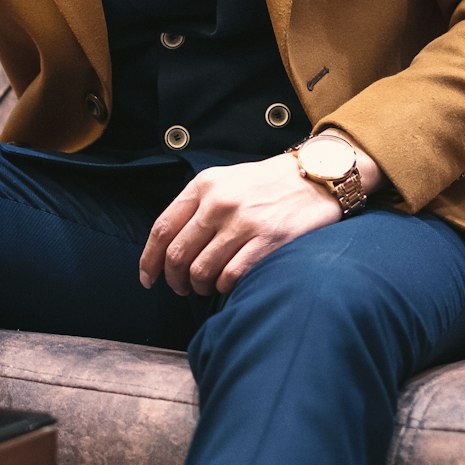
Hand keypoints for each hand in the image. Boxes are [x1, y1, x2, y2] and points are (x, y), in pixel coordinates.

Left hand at [139, 152, 343, 297]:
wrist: (316, 176)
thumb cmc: (266, 184)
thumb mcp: (225, 181)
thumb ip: (196, 206)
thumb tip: (167, 246)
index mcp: (204, 185)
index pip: (162, 229)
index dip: (149, 260)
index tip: (148, 278)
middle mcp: (220, 202)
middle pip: (178, 255)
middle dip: (174, 280)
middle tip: (182, 288)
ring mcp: (244, 221)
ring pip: (201, 270)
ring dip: (199, 287)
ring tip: (206, 288)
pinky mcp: (268, 240)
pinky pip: (230, 276)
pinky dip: (223, 288)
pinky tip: (227, 285)